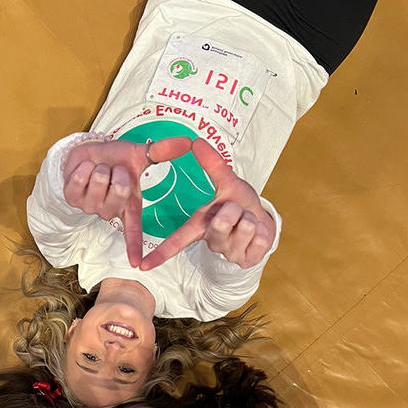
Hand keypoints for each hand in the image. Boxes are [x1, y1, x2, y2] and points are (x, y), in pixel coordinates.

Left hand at [63, 136, 191, 266]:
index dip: (134, 246)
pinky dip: (84, 167)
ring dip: (100, 167)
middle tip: (114, 171)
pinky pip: (80, 179)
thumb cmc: (116, 159)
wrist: (89, 152)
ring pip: (99, 181)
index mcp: (129, 207)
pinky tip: (85, 170)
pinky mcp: (72, 198)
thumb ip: (162, 151)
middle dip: (118, 171)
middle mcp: (110, 211)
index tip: (137, 264)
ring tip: (100, 170)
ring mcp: (91, 207)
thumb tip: (188, 141)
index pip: (134, 230)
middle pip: (120, 191)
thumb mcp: (139, 155)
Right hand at [139, 138, 274, 270]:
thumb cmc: (241, 204)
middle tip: (237, 212)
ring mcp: (228, 252)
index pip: (178, 239)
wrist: (264, 223)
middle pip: (223, 220)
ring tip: (247, 221)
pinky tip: (257, 235)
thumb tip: (196, 141)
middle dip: (236, 209)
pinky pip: (260, 238)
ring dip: (252, 218)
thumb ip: (212, 163)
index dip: (161, 253)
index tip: (143, 266)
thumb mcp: (228, 183)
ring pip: (245, 226)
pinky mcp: (246, 260)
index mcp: (201, 225)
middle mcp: (211, 241)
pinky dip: (263, 231)